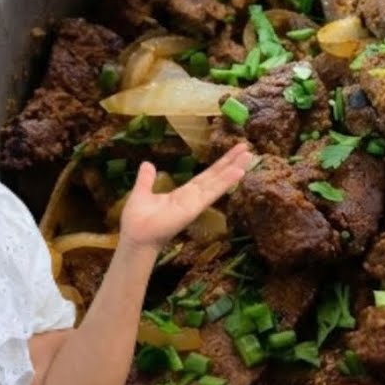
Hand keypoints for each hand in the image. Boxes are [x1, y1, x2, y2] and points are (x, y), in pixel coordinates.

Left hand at [118, 142, 252, 253]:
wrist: (136, 236)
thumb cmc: (138, 219)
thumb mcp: (142, 192)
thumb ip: (147, 179)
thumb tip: (147, 164)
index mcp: (184, 193)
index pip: (206, 175)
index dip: (220, 164)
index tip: (233, 152)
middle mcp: (194, 197)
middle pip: (216, 176)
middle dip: (231, 162)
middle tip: (247, 148)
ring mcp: (196, 202)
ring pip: (218, 182)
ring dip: (234, 169)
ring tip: (249, 156)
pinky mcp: (195, 207)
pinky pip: (212, 192)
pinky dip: (226, 181)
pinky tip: (239, 172)